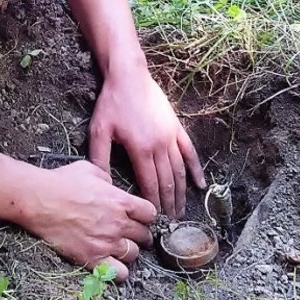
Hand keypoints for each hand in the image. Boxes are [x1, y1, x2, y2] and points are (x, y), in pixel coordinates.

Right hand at [22, 160, 155, 281]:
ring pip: (134, 254)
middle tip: (131, 234)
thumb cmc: (61, 182)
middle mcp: (119, 223)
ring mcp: (107, 243)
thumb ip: (107, 178)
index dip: (145, 216)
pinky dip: (119, 271)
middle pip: (144, 235)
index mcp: (121, 201)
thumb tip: (111, 185)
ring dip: (129, 251)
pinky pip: (119, 273)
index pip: (150, 214)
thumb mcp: (89, 169)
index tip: (139, 217)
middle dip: (140, 234)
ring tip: (119, 248)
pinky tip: (111, 264)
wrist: (39, 200)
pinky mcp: (93, 258)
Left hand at [88, 67, 204, 218]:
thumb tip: (102, 184)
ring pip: (180, 170)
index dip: (153, 204)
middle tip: (171, 223)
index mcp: (140, 150)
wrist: (129, 75)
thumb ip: (99, 159)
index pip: (149, 184)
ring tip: (182, 210)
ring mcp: (171, 136)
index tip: (154, 220)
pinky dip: (195, 169)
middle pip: (167, 181)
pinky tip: (201, 184)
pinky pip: (189, 152)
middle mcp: (159, 146)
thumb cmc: (111, 102)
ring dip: (182, 192)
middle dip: (169, 204)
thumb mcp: (99, 131)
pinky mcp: (177, 128)